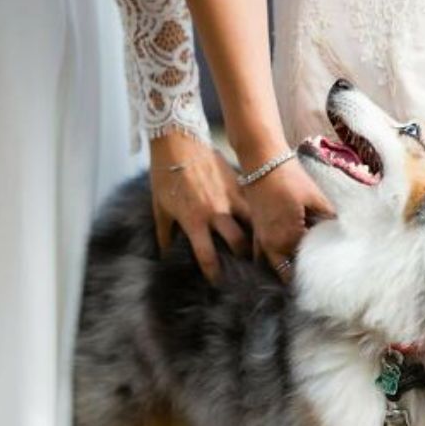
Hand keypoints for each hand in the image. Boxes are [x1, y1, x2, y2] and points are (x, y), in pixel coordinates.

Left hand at [149, 132, 249, 282]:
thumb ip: (165, 235)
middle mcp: (216, 212)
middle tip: (248, 267)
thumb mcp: (160, 208)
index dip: (214, 274)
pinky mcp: (239, 183)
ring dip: (257, 237)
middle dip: (245, 258)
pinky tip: (263, 222)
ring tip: (261, 246)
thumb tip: (164, 256)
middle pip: (239, 244)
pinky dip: (258, 215)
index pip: (208, 257)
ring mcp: (231, 197)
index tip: (218, 283)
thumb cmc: (166, 176)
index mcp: (195, 221)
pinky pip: (254, 204)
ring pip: (254, 223)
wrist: (178, 142)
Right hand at [244, 158, 333, 279]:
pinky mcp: (256, 231)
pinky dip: (270, 259)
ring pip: (271, 266)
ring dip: (283, 268)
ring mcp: (260, 240)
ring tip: (299, 268)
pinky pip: (260, 255)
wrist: (262, 162)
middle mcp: (271, 246)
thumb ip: (330, 219)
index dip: (316, 271)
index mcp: (287, 239)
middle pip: (285, 273)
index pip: (303, 266)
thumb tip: (346, 232)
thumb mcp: (316, 199)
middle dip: (299, 275)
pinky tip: (282, 256)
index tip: (328, 274)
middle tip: (316, 275)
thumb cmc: (290, 178)